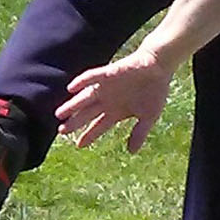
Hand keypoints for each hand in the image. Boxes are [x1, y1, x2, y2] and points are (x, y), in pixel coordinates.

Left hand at [57, 46, 172, 152]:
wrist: (159, 68)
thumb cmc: (155, 91)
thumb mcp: (149, 116)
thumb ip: (140, 133)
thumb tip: (132, 152)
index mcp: (116, 112)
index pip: (98, 126)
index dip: (89, 136)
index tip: (78, 145)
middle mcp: (107, 101)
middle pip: (87, 114)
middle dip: (74, 123)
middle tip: (62, 131)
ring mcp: (106, 88)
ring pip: (85, 98)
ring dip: (73, 105)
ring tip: (59, 114)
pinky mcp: (109, 74)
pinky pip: (92, 77)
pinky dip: (82, 82)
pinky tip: (72, 88)